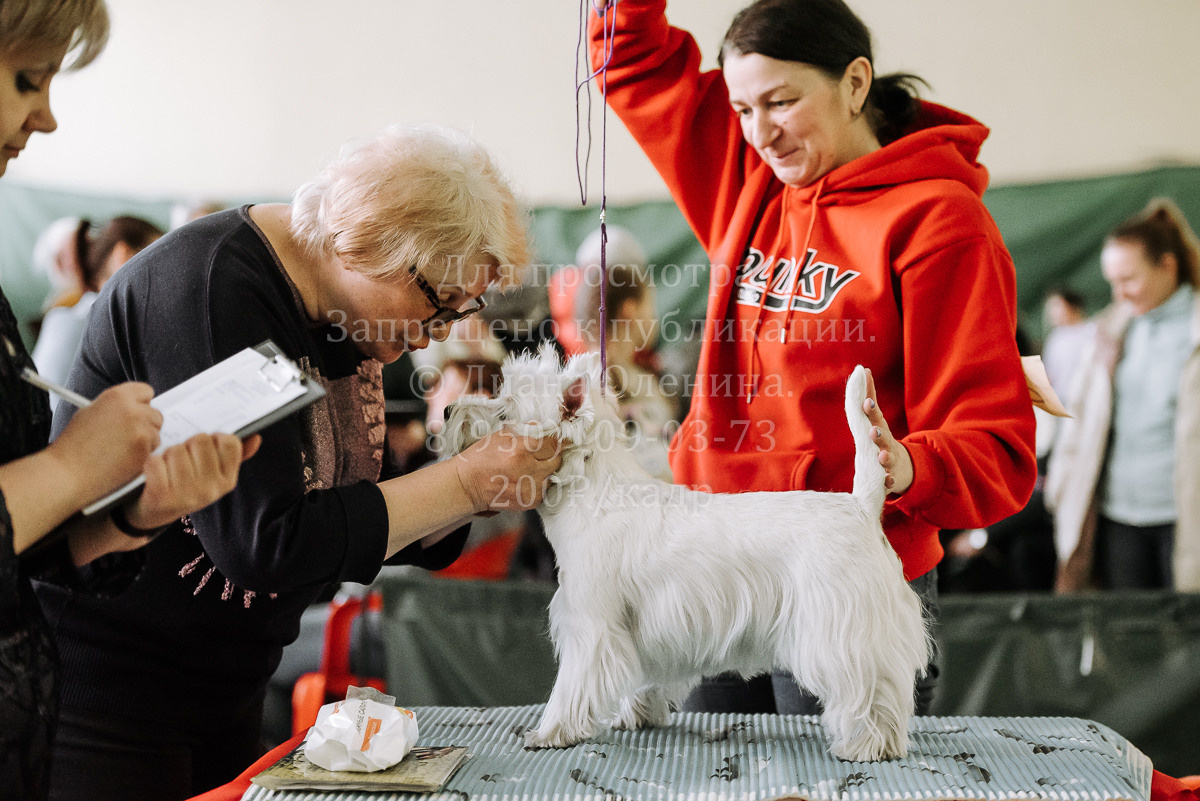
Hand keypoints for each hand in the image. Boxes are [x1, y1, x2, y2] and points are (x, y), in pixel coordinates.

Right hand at [47, 382, 161, 503]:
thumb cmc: (73, 447)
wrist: (68, 472)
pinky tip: (124, 459)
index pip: (146, 391)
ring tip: (121, 449)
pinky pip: (154, 450)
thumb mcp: (89, 412)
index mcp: (117, 396)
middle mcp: (132, 410)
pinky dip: (144, 455)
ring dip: (145, 440)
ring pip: (156, 433)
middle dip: (146, 424)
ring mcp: (141, 430)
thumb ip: (114, 406)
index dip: (141, 403)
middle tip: (128, 435)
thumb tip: (129, 406)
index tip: (138, 411)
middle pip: (156, 413)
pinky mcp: (145, 450)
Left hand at [121, 433, 261, 530]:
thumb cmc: (186, 486)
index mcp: (227, 481)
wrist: (154, 515)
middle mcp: (211, 489)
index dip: (214, 439)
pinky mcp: (162, 496)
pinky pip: (155, 461)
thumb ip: (235, 456)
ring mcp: (188, 494)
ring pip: (176, 449)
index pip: (229, 442)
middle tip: (183, 460)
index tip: (204, 449)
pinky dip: (151, 463)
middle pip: (200, 440)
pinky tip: (155, 473)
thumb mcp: (213, 475)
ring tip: (168, 468)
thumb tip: (256, 438)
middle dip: (188, 444)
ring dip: (167, 454)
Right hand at [451, 428, 562, 512]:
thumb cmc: (480, 458)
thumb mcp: (499, 436)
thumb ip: (524, 430)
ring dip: (545, 470)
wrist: (468, 485)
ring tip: (529, 467)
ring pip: (552, 475)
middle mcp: (529, 470)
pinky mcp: (530, 502)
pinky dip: (539, 484)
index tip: (552, 439)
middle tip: (541, 453)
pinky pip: (545, 490)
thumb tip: (542, 427)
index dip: (553, 439)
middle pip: (556, 459)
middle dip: (551, 454)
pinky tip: (525, 479)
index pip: (552, 443)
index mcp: (521, 450)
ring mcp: (530, 488)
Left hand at [863, 368, 912, 494]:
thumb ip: (870, 396)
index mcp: (879, 429)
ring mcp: (890, 461)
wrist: (902, 468)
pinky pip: (890, 481)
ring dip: (885, 456)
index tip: (867, 401)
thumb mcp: (876, 419)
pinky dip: (889, 481)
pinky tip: (887, 481)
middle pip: (882, 437)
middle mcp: (886, 444)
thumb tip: (864, 370)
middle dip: (878, 433)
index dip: (871, 410)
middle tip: (873, 430)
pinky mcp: (892, 477)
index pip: (874, 418)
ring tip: (883, 455)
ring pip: (887, 459)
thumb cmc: (883, 439)